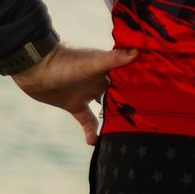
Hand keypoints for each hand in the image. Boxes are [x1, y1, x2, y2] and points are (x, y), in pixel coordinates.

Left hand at [11, 44, 138, 145]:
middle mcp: (100, 80)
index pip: (130, 76)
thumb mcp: (92, 62)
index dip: (143, 84)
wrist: (34, 68)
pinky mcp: (74, 105)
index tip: (161, 94)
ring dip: (114, 118)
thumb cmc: (65, 62)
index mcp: (108, 68)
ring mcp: (87, 93)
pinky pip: (87, 120)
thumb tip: (138, 51)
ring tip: (127, 133)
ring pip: (106, 107)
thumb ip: (114, 59)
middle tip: (148, 119)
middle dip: (132, 104)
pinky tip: (94, 142)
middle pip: (121, 93)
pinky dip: (91, 131)